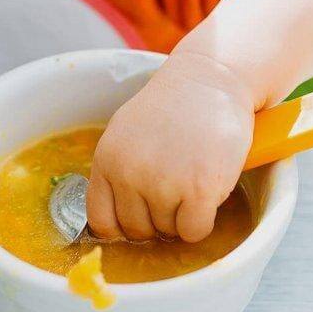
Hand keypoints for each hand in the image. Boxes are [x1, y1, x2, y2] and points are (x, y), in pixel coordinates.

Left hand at [87, 52, 254, 242]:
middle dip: (157, 219)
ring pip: (168, 231)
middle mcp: (129, 174)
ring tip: (191, 179)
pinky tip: (206, 194)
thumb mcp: (125, 132)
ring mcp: (164, 183)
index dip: (122, 227)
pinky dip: (203, 222)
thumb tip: (116, 220)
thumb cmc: (172, 107)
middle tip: (174, 191)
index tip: (140, 219)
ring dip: (182, 215)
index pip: (102, 221)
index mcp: (107, 160)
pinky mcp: (199, 190)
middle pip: (138, 230)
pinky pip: (194, 231)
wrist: (211, 80)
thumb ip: (117, 171)